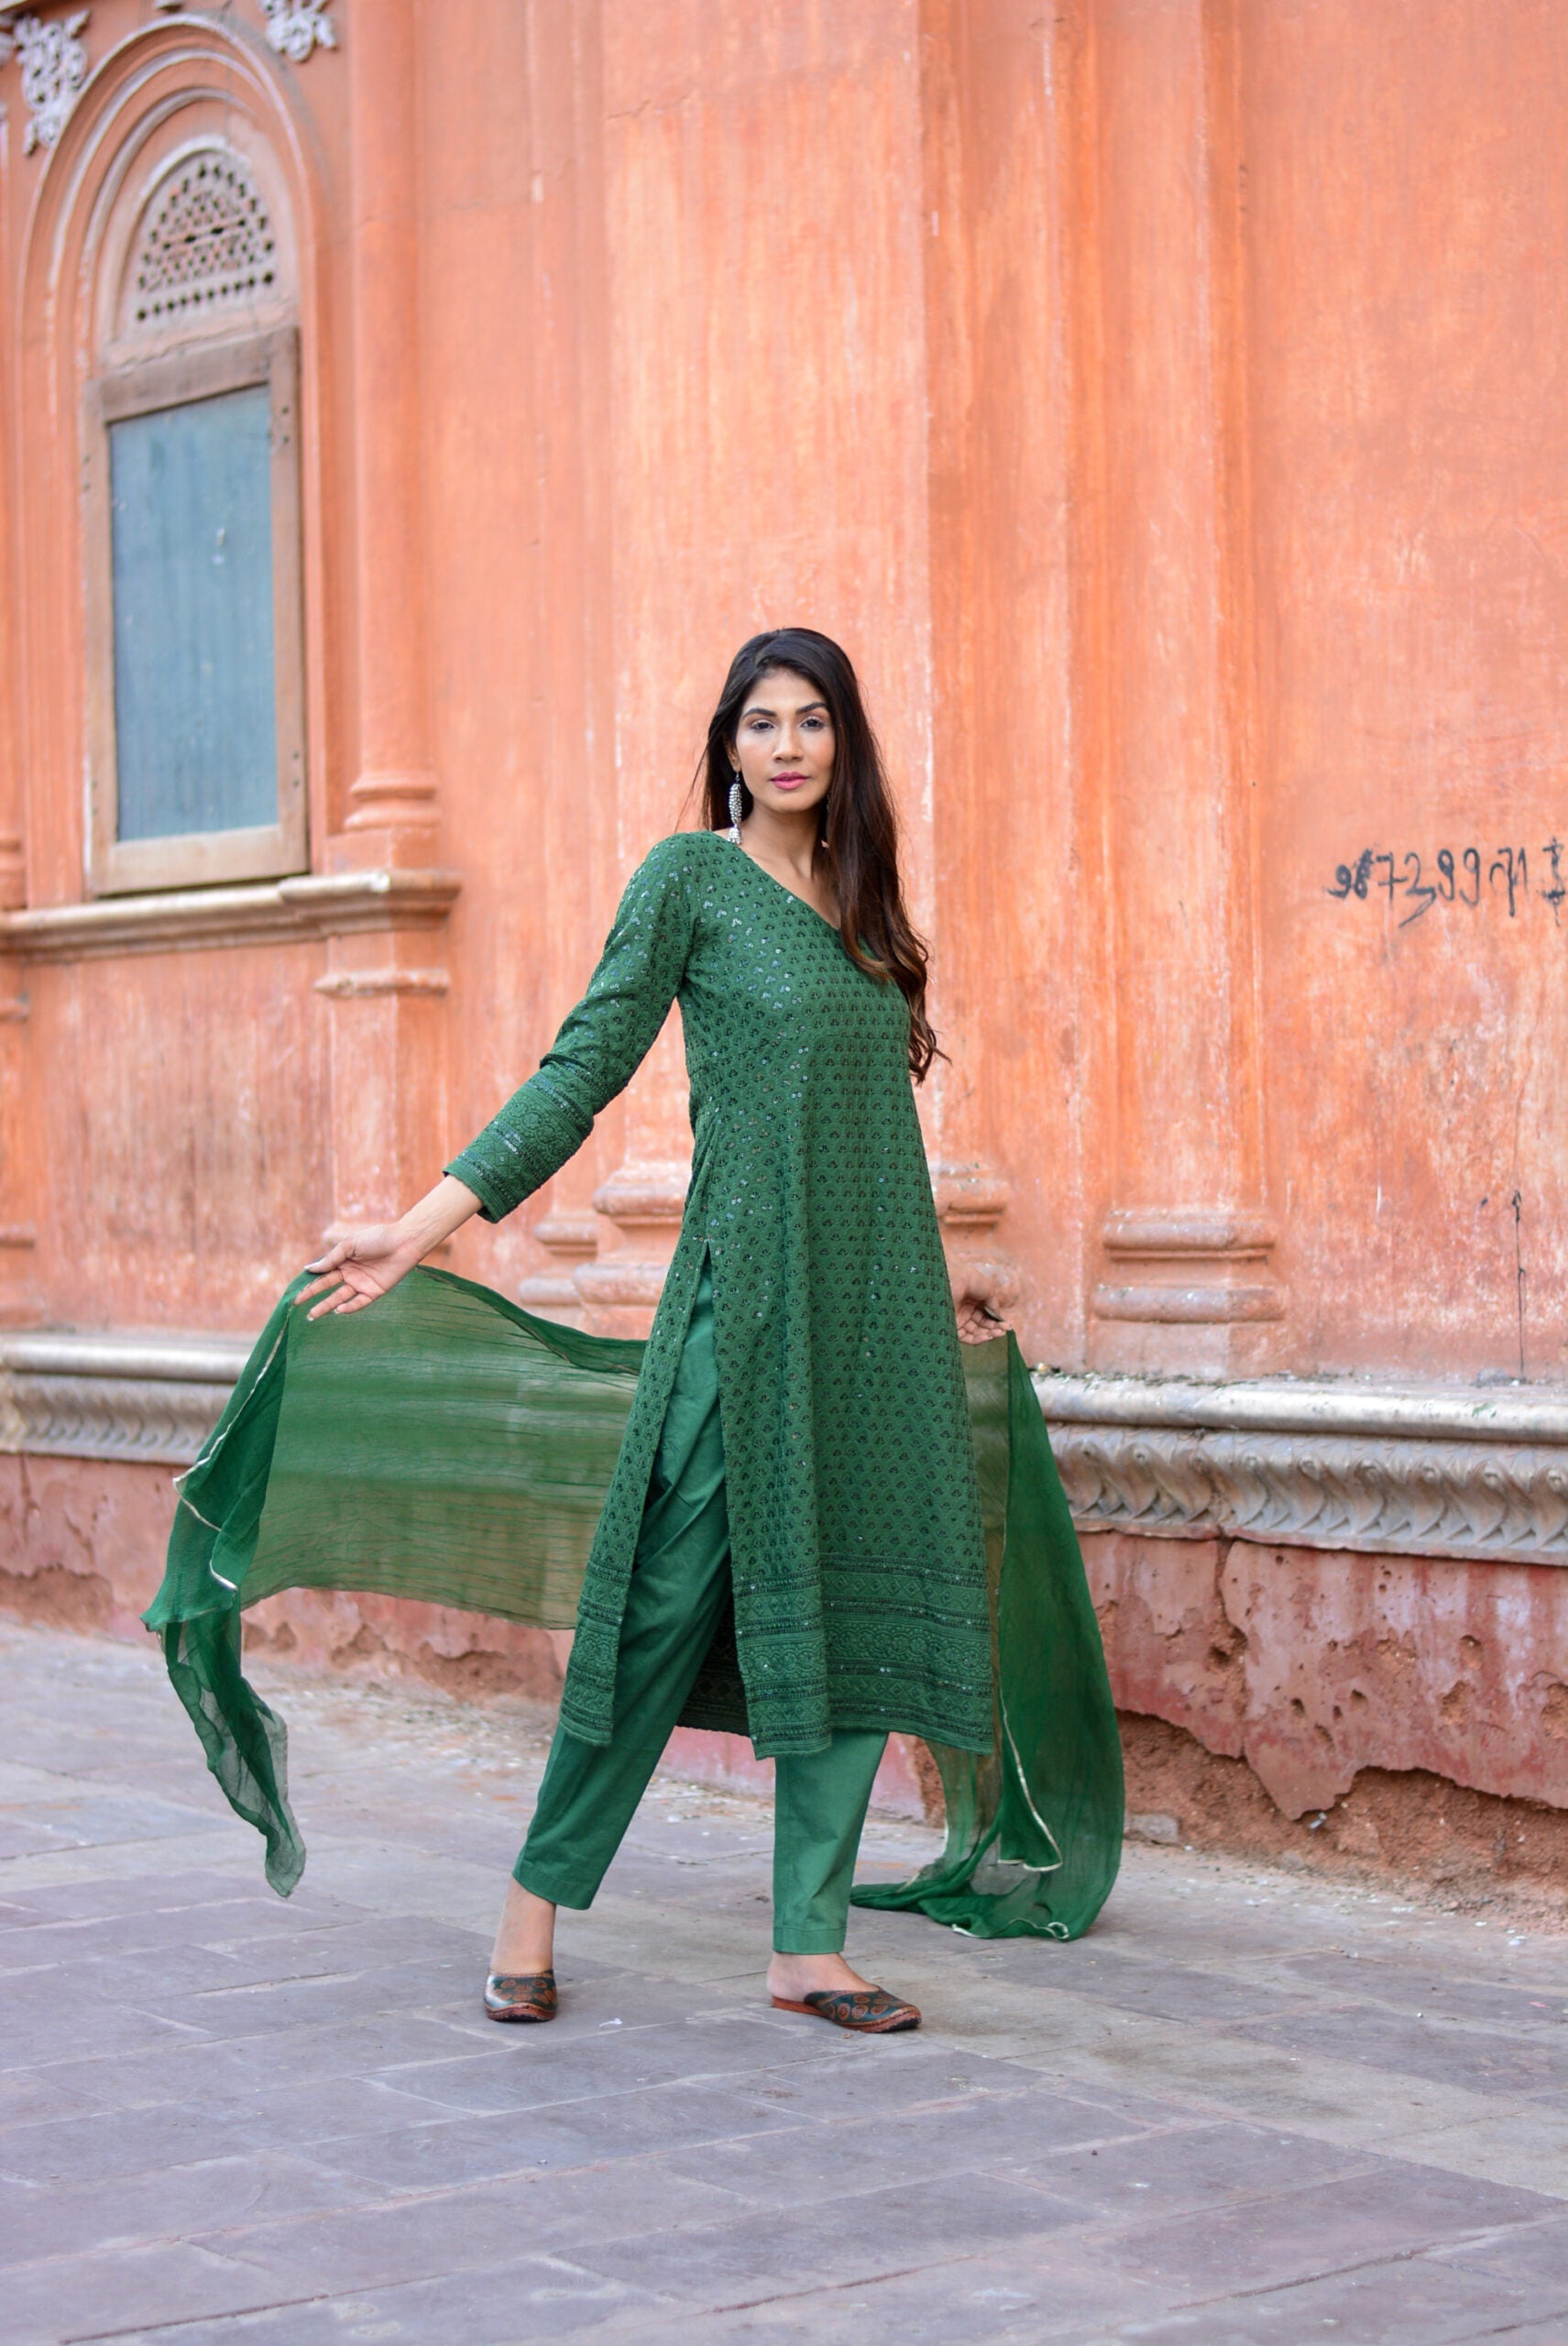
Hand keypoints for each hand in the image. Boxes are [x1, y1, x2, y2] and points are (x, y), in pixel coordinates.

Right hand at [295, 1224, 419, 1319]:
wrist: (403, 1242)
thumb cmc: (377, 1238)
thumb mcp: (350, 1245)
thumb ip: (331, 1259)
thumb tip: (310, 1269)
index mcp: (342, 1260)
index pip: (322, 1273)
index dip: (309, 1282)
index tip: (296, 1291)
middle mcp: (350, 1273)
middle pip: (327, 1286)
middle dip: (312, 1296)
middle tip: (297, 1304)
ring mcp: (361, 1283)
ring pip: (340, 1297)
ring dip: (326, 1306)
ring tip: (312, 1315)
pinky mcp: (374, 1292)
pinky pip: (359, 1302)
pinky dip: (349, 1307)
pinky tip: (338, 1310)